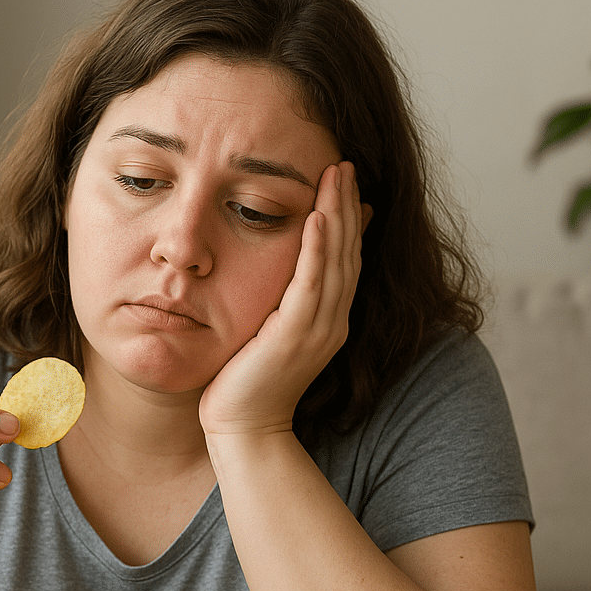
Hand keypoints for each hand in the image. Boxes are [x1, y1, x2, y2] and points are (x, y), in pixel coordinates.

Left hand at [199, 161, 369, 436]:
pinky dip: (317, 250)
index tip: (341, 180)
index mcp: (326, 320)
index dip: (346, 218)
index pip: (343, 259)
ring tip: (336, 175)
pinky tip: (317, 218)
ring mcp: (318, 330)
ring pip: (335, 261)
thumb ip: (280, 303)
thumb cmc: (245, 382)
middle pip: (347, 252)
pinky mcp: (296, 336)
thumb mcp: (267, 332)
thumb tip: (277, 275)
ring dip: (338, 215)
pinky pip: (311, 285)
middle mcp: (331, 322)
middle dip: (347, 205)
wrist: (243, 427)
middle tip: (344, 163)